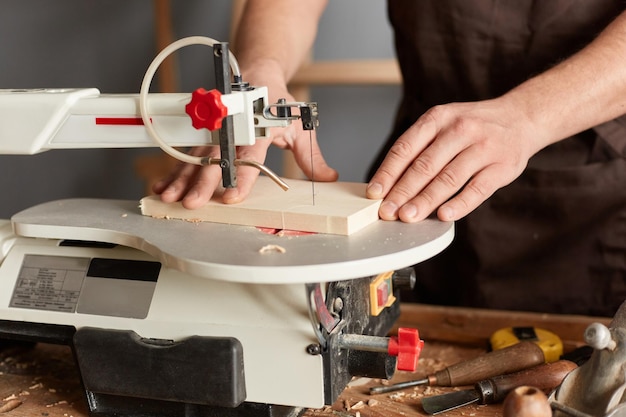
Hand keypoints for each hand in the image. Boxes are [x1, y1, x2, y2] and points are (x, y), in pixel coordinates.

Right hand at [153, 84, 336, 208]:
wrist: (259, 75)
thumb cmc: (279, 104)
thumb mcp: (300, 128)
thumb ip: (311, 157)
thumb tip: (328, 178)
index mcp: (259, 126)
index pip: (250, 154)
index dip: (241, 176)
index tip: (232, 196)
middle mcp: (233, 127)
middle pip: (216, 158)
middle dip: (203, 182)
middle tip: (193, 203)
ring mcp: (216, 129)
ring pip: (196, 157)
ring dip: (181, 178)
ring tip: (168, 197)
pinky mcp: (204, 133)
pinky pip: (187, 154)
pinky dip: (173, 170)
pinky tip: (161, 184)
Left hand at [366, 98, 542, 222]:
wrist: (522, 117)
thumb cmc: (473, 126)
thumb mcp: (444, 124)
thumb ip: (420, 148)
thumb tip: (389, 183)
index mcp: (438, 118)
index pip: (406, 148)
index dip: (388, 173)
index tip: (374, 193)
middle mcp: (460, 129)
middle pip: (425, 166)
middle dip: (402, 192)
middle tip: (387, 212)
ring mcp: (483, 147)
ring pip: (448, 179)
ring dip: (425, 201)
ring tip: (408, 217)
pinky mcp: (503, 166)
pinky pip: (477, 189)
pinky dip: (459, 204)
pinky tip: (443, 216)